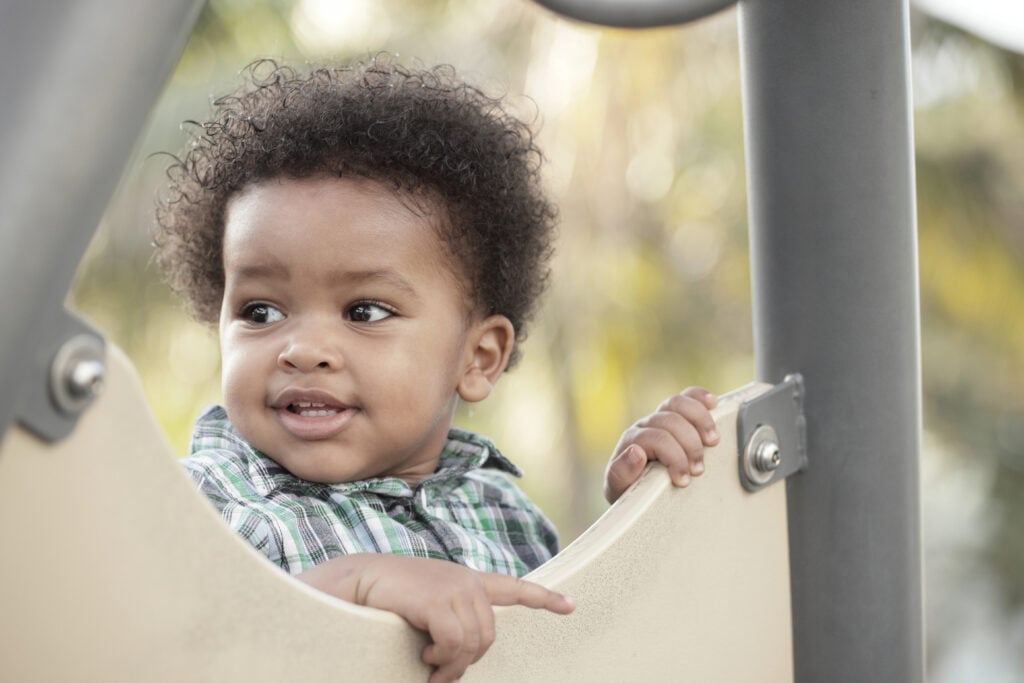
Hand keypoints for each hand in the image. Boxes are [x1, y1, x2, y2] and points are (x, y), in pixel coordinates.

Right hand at [298, 554, 573, 681]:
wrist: (358, 582)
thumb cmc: (386, 603)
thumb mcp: (425, 613)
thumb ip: (449, 625)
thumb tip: (461, 663)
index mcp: (466, 582)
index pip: (513, 588)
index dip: (543, 598)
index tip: (571, 605)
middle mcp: (467, 581)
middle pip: (489, 636)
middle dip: (465, 663)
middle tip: (438, 674)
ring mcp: (456, 586)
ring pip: (473, 643)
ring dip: (451, 666)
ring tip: (429, 665)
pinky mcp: (440, 597)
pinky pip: (456, 643)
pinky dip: (442, 658)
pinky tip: (425, 654)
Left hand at [604, 387, 718, 503]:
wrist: (635, 490)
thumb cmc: (631, 491)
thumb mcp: (621, 490)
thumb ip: (621, 474)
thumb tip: (636, 452)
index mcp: (631, 441)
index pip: (655, 438)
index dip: (674, 457)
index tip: (684, 480)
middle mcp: (645, 426)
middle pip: (670, 421)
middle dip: (689, 445)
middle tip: (698, 469)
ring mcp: (660, 417)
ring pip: (678, 404)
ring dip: (700, 421)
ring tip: (712, 442)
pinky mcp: (675, 415)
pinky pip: (687, 397)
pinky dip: (700, 397)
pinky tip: (713, 404)